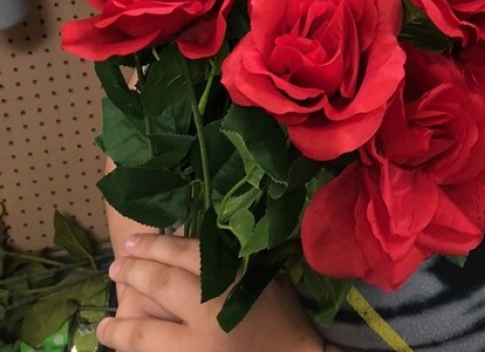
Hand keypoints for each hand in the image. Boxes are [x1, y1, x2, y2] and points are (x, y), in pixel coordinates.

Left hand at [97, 234, 321, 351]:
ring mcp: (196, 348)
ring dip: (118, 327)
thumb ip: (229, 264)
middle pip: (159, 286)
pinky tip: (123, 349)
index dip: (154, 245)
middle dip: (132, 274)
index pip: (184, 254)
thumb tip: (183, 245)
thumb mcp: (262, 279)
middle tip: (115, 268)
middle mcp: (209, 314)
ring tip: (104, 324)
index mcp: (231, 282)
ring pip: (143, 335)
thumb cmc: (281, 319)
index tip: (132, 242)